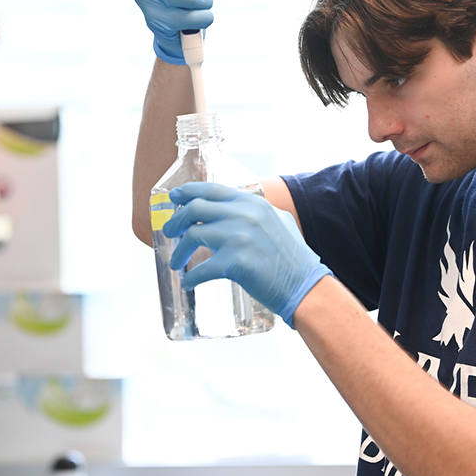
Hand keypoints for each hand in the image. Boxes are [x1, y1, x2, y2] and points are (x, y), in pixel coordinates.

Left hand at [162, 182, 332, 327]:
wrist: (307, 287)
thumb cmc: (294, 260)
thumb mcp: (279, 223)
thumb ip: (257, 213)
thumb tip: (233, 212)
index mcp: (254, 204)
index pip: (213, 189)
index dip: (188, 191)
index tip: (174, 197)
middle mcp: (245, 215)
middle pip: (195, 208)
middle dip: (176, 220)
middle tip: (169, 231)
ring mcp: (239, 237)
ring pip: (192, 235)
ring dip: (179, 251)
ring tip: (175, 262)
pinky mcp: (235, 263)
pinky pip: (201, 269)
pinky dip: (191, 277)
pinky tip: (188, 282)